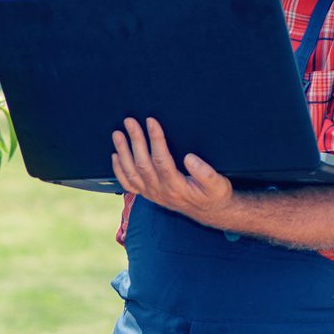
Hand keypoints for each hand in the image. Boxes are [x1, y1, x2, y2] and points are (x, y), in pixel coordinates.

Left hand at [112, 117, 234, 222]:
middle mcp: (160, 191)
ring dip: (123, 152)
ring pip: (131, 173)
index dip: (155, 139)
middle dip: (135, 140)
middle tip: (130, 122)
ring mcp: (152, 193)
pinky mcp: (148, 194)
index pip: (161, 160)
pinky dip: (119, 170)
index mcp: (176, 187)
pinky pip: (128, 184)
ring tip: (118, 134)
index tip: (151, 122)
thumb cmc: (214, 195)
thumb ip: (206, 173)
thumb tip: (190, 158)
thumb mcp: (218, 185)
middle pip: (142, 164)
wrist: (210, 212)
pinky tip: (115, 156)